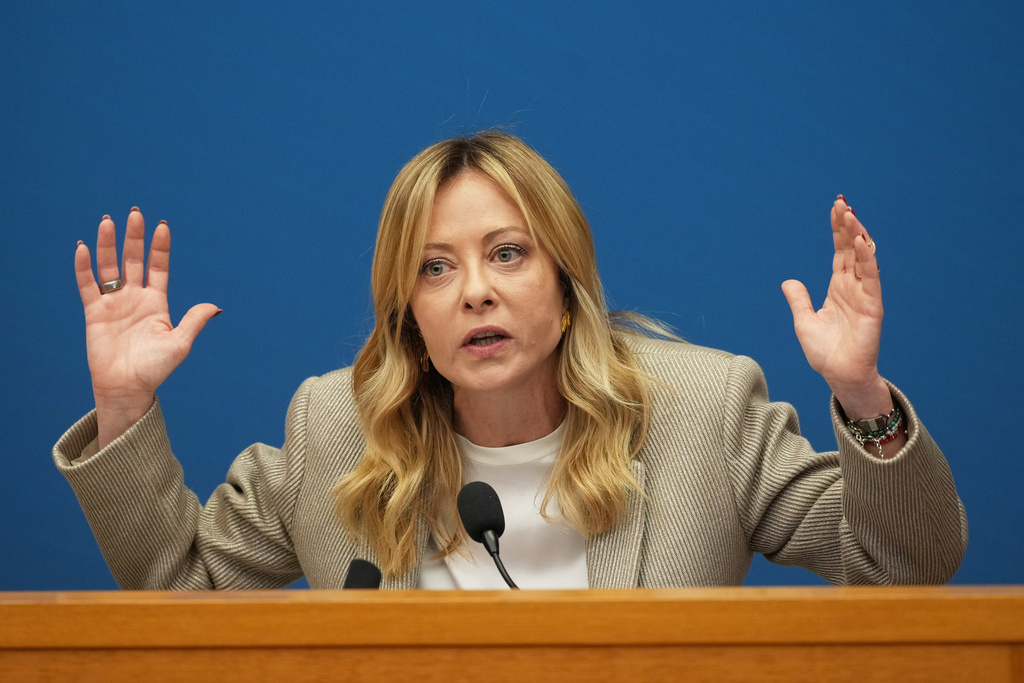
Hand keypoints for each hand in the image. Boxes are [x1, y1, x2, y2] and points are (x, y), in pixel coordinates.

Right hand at [75, 208, 219, 445]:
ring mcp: (114, 303)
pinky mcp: (94, 312)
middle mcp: (134, 298)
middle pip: (133, 260)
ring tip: (108, 221)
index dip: (160, 248)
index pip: (158, 267)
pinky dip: (84, 267)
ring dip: (108, 244)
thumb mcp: (180, 343)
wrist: (128, 388)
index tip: (163, 226)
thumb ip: (193, 321)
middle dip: (134, 237)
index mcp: (157, 302)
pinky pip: (88, 285)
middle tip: (135, 213)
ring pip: (109, 267)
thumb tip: (215, 306)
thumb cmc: (155, 368)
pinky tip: (84, 248)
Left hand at [781, 196, 890, 418]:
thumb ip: (799, 299)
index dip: (837, 230)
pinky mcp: (873, 306)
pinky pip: (871, 277)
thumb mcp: (804, 321)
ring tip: (850, 214)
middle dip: (847, 225)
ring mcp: (865, 294)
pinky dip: (867, 259)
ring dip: (857, 235)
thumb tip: (788, 281)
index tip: (835, 208)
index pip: (839, 251)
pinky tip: (860, 241)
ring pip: (862, 258)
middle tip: (842, 202)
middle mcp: (853, 287)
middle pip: (851, 248)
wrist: (839, 376)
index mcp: (838, 288)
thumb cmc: (825, 352)